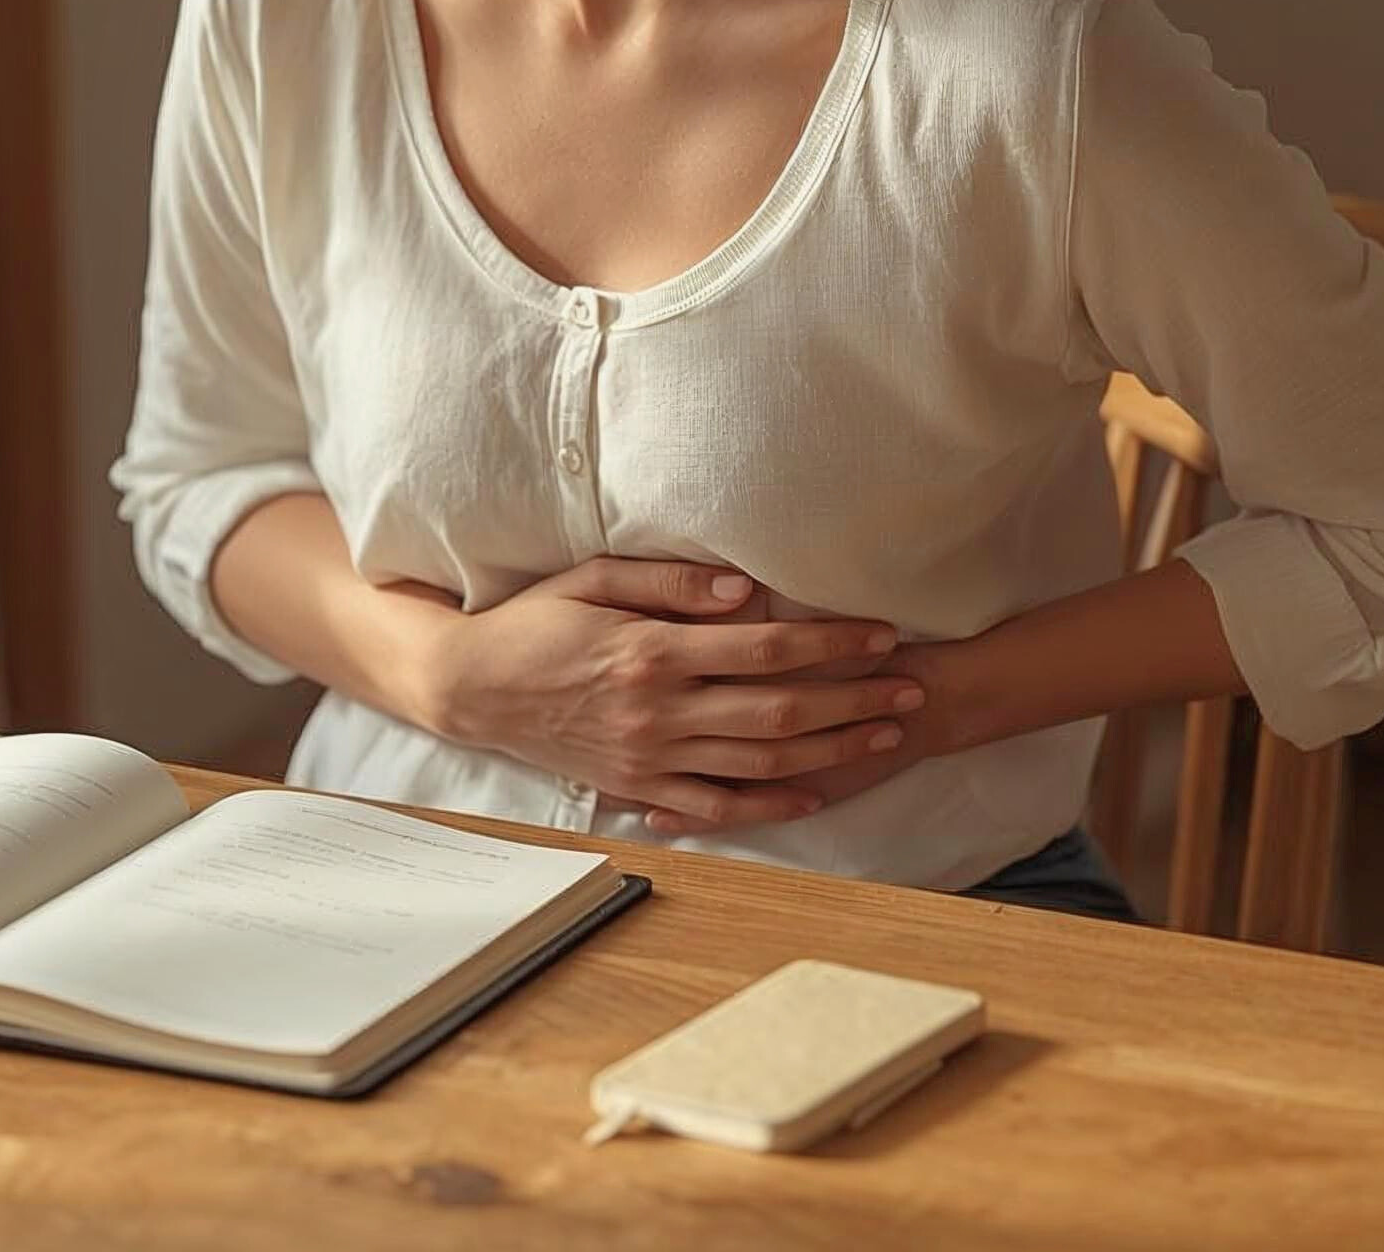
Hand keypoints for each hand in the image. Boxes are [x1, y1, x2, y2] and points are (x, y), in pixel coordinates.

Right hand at [418, 557, 930, 831]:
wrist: (472, 688)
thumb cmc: (534, 622)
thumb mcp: (591, 578)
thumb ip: (669, 583)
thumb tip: (743, 590)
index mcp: (651, 653)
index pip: (763, 649)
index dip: (829, 642)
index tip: (880, 634)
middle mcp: (659, 712)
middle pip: (778, 712)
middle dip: (854, 701)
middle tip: (911, 689)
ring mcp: (651, 758)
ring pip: (760, 763)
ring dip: (831, 752)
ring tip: (885, 736)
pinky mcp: (639, 788)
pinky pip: (715, 806)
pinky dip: (769, 805)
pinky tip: (814, 795)